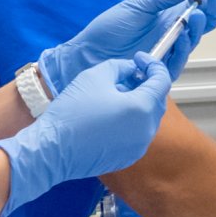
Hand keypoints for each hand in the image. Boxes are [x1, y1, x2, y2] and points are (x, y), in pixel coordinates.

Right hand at [0, 53, 170, 216]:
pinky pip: (138, 133)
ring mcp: (139, 146)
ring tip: (116, 94)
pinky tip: (112, 115)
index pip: (162, 81)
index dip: (153, 65)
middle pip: (157, 100)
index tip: (140, 59)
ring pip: (148, 118)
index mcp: (142, 108)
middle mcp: (146, 130)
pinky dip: (132, 120)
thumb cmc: (71, 113)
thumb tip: (131, 69)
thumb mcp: (95, 76)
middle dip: (146, 84)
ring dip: (139, 102)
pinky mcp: (129, 157)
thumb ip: (120, 67)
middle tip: (128, 74)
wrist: (53, 149)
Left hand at [38, 0, 215, 91]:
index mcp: (168, 16)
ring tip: (196, 13)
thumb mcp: (139, 4)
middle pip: (203, 24)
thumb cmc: (109, 30)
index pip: (200, 6)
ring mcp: (167, 52)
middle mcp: (172, 34)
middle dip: (214, 10)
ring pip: (193, 41)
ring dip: (198, 26)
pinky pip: (179, 60)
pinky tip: (183, 36)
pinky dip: (183, 47)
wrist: (87, 53)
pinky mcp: (160, 69)